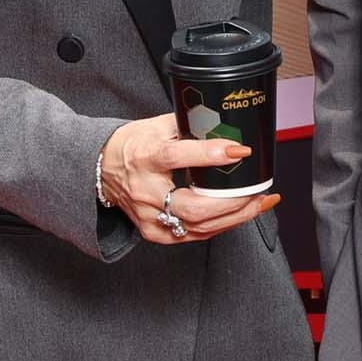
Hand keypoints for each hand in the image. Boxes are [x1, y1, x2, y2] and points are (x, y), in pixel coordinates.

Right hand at [100, 113, 278, 245]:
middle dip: (232, 203)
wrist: (102, 170)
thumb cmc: (132, 145)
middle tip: (259, 192)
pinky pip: (194, 235)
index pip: (178, 157)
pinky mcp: (154, 233)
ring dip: (234, 217)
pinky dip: (220, 226)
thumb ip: (190, 126)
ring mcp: (149, 217)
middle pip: (193, 207)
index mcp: (144, 157)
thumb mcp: (158, 126)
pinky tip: (239, 215)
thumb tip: (225, 125)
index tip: (240, 151)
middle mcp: (145, 191)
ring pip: (198, 227)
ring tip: (259, 203)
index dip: (211, 154)